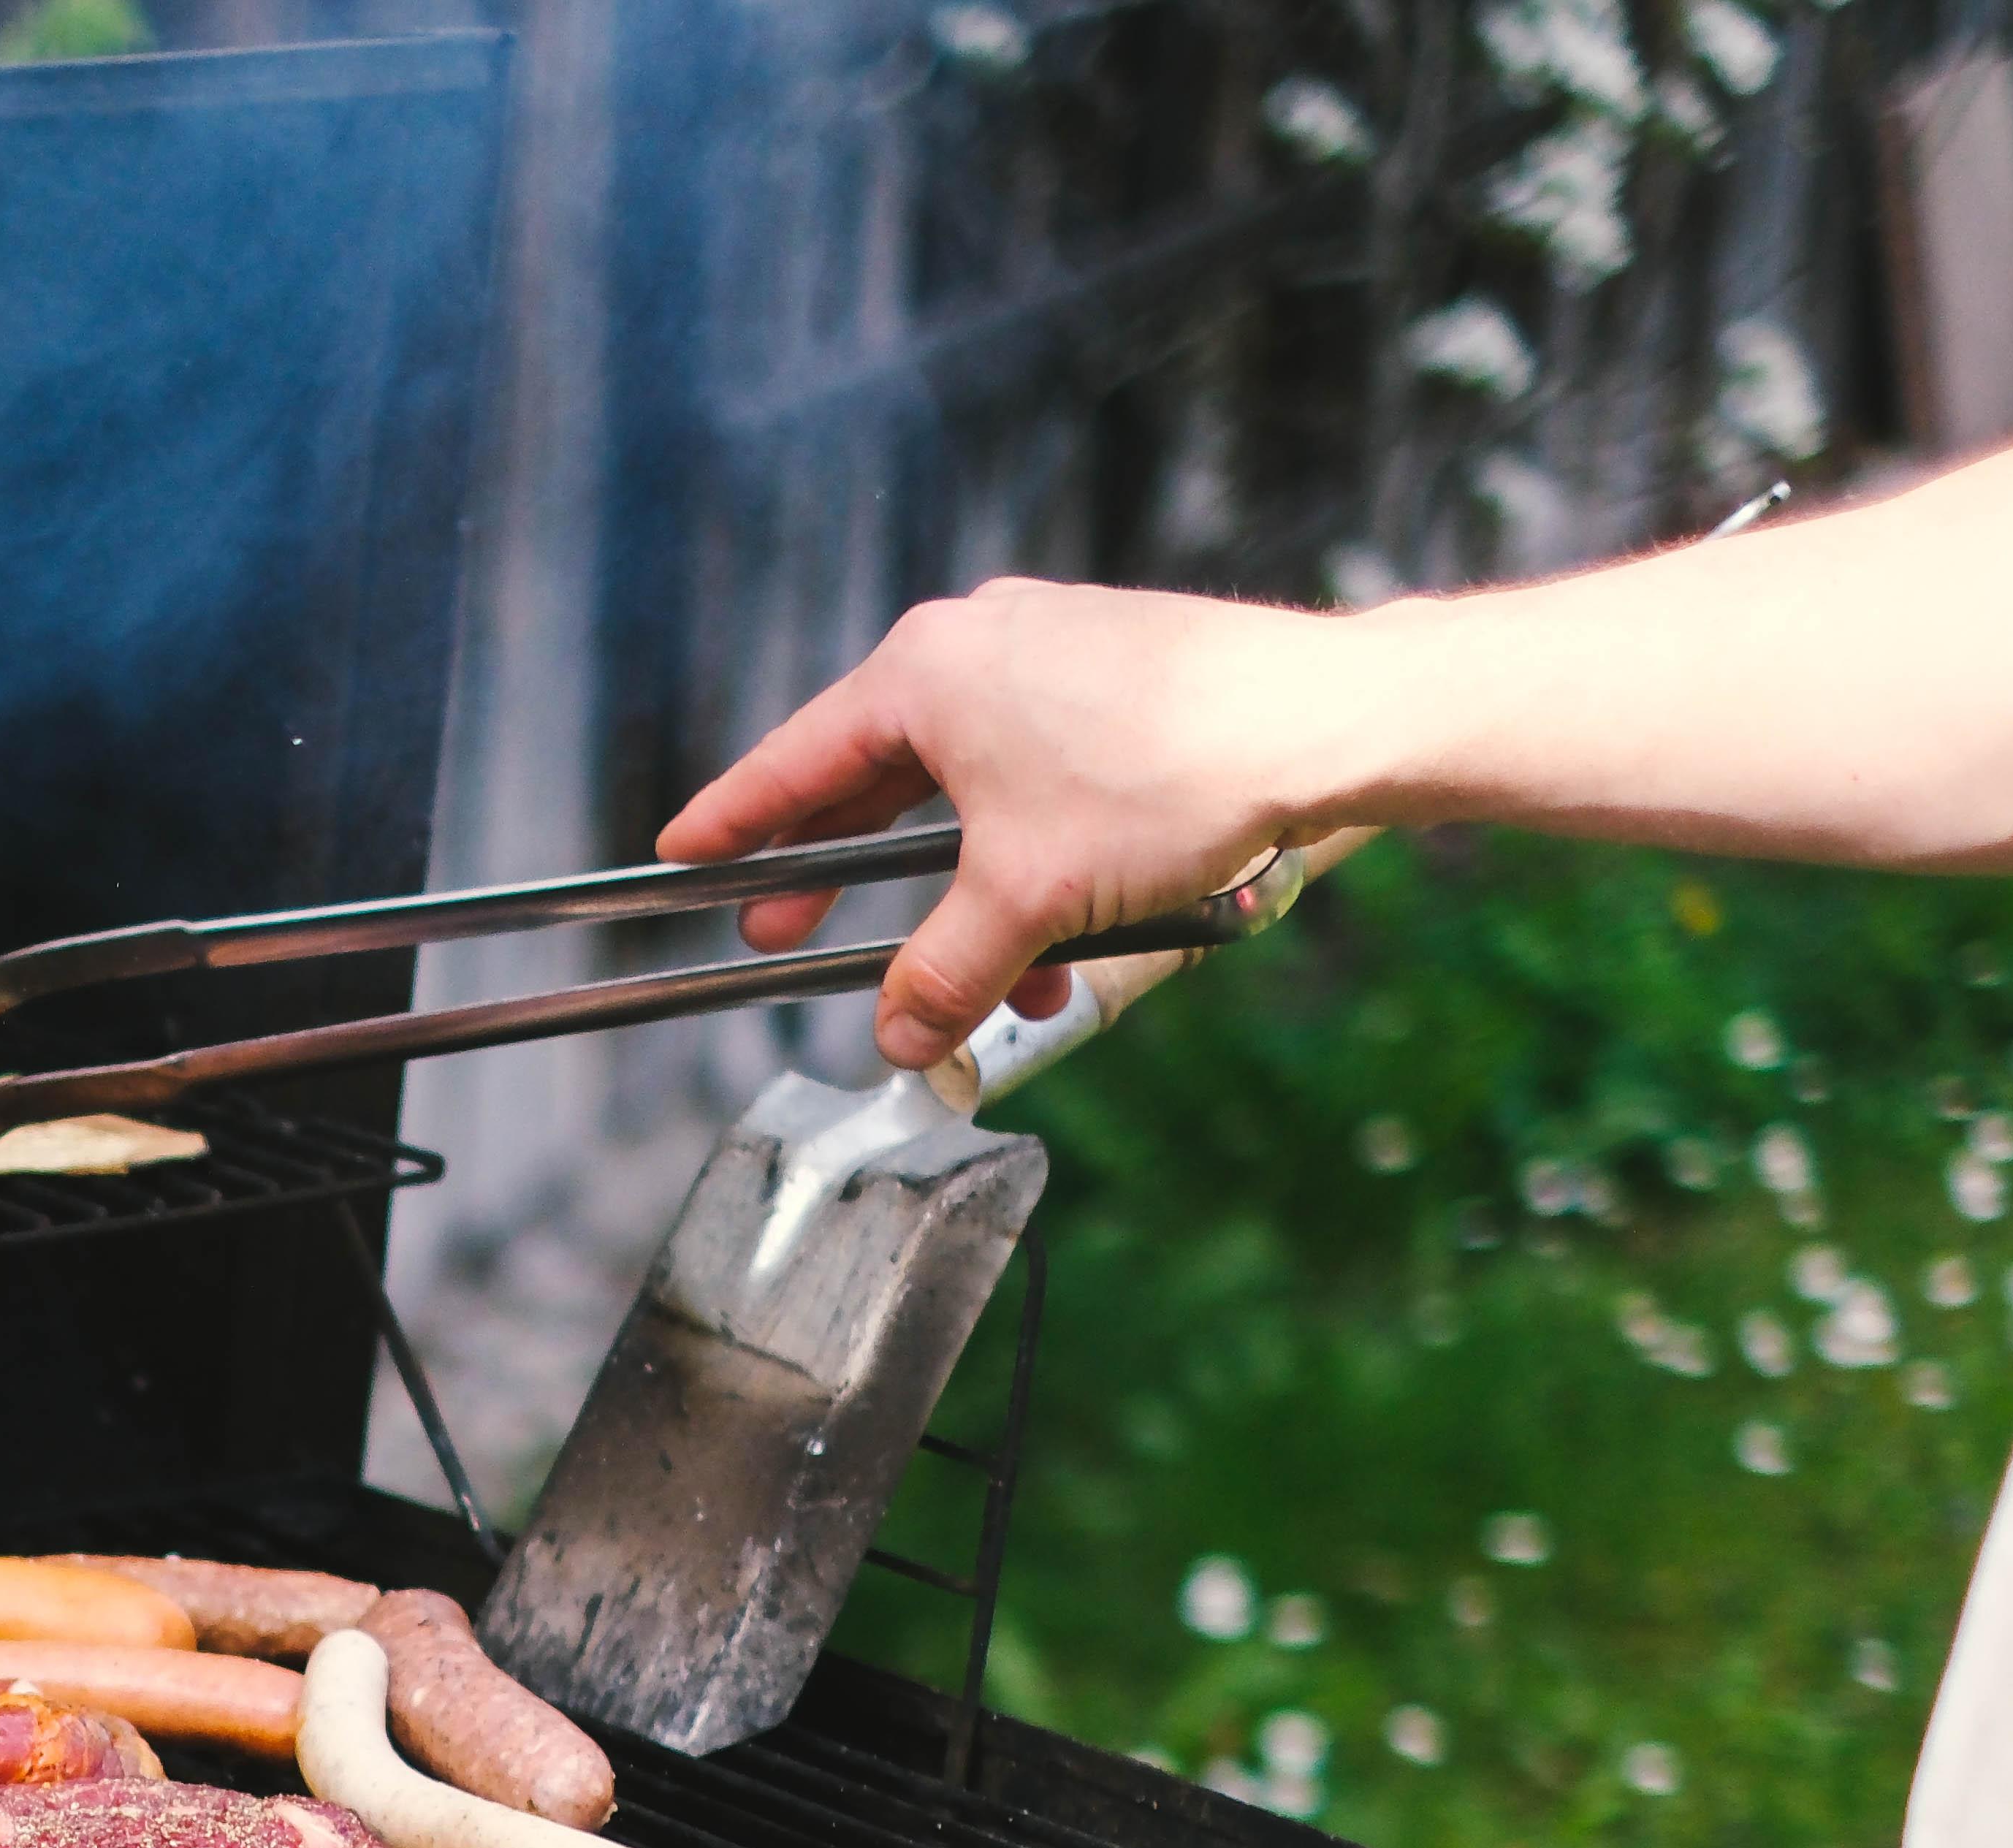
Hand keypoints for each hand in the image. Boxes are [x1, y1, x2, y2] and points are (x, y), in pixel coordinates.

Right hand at [657, 578, 1376, 1071]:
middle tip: (788, 934)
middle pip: (874, 779)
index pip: (796, 762)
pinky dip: (1028, 857)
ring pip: (967, 792)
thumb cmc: (1169, 778)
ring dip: (965, 896)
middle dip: (843, 876)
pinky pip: (1035, 778)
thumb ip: (944, 972)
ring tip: (987, 980)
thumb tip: (900, 1038)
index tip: (684, 853)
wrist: (1328, 719)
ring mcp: (1050, 653)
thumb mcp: (1028, 898)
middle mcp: (978, 644)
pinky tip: (1064, 931)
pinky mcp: (1116, 676)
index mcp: (925, 673)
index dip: (734, 821)